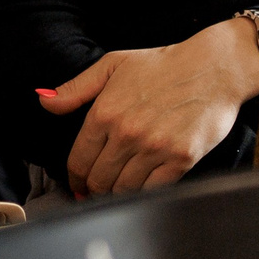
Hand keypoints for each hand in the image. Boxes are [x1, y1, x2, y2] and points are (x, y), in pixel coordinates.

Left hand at [41, 19, 258, 197]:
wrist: (213, 68)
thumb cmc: (163, 65)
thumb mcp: (113, 65)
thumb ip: (76, 88)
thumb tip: (44, 100)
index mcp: (105, 112)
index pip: (78, 159)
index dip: (74, 176)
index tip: (77, 183)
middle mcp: (126, 133)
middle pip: (98, 180)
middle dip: (93, 188)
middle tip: (95, 190)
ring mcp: (154, 149)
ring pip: (123, 189)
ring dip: (116, 192)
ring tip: (117, 189)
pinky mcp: (181, 160)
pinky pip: (153, 190)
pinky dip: (143, 192)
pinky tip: (141, 186)